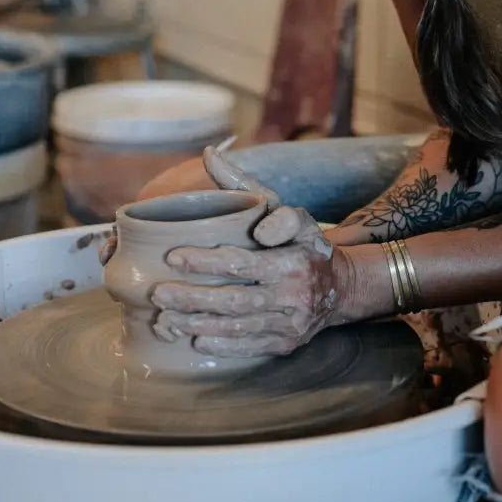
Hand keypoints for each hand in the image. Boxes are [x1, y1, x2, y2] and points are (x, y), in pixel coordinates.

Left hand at [150, 143, 352, 357]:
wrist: (342, 286)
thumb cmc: (303, 241)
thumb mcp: (284, 206)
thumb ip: (243, 184)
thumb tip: (209, 154)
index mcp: (293, 259)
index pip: (243, 263)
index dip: (206, 262)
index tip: (174, 257)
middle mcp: (295, 293)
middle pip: (235, 300)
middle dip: (193, 299)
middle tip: (159, 294)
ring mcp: (292, 322)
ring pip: (239, 327)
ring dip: (199, 325)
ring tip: (167, 319)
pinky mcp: (288, 342)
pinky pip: (251, 347)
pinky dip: (222, 345)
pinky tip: (196, 339)